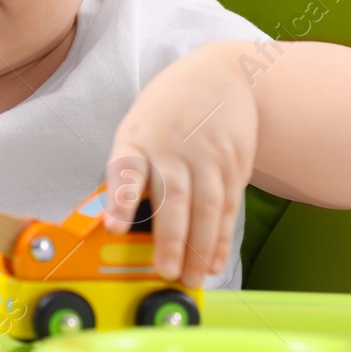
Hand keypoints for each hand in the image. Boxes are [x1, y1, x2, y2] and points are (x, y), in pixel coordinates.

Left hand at [102, 43, 258, 287]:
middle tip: (167, 272)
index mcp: (138, 139)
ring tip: (192, 278)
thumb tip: (117, 225)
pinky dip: (221, 237)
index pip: (127, 170)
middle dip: (171, 239)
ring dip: (200, 247)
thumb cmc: (167, 112)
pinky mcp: (235, 163)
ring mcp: (208, 155)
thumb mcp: (138, 129)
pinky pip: (228, 206)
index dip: (121, 200)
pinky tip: (214, 260)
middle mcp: (173, 147)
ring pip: (206, 207)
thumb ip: (130, 172)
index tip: (115, 228)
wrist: (223, 74)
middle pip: (173, 197)